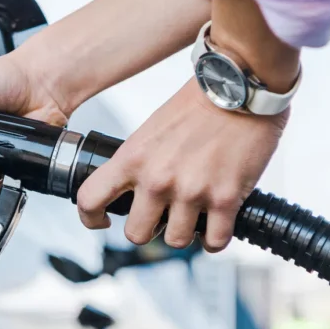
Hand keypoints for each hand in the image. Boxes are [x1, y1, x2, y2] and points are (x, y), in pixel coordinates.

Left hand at [76, 78, 287, 252]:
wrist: (239, 86)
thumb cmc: (198, 103)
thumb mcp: (151, 130)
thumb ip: (139, 162)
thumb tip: (135, 190)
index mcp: (133, 158)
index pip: (90, 199)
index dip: (90, 218)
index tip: (102, 221)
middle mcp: (157, 179)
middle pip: (136, 234)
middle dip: (149, 229)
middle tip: (162, 216)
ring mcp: (191, 192)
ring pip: (175, 241)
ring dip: (185, 232)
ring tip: (194, 215)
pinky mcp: (225, 199)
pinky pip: (214, 242)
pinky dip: (215, 238)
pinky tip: (217, 223)